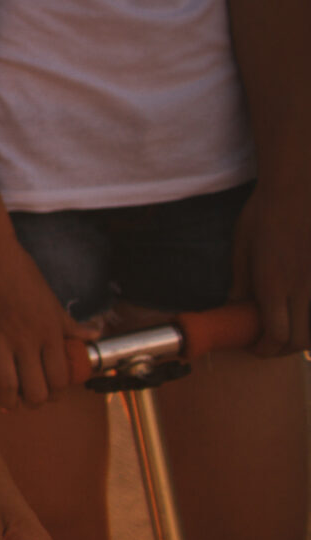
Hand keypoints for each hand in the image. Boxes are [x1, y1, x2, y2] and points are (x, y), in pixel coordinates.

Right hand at [0, 236, 97, 408]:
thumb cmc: (19, 272)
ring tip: (7, 401)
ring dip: (9, 402)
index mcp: (48, 332)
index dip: (56, 393)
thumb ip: (71, 324)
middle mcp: (25, 339)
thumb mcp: (51, 299)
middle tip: (27, 399)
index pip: (59, 379)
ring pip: (6, 387)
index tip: (49, 392)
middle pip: (35, 390)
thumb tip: (94, 335)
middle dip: (33, 402)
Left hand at [231, 178, 310, 355]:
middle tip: (270, 343)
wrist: (297, 189)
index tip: (255, 346)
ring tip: (289, 330)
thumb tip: (235, 306)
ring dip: (304, 337)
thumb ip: (241, 281)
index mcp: (273, 284)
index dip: (265, 348)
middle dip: (283, 349)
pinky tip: (304, 312)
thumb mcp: (242, 247)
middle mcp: (301, 288)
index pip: (275, 335)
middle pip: (300, 340)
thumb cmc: (264, 215)